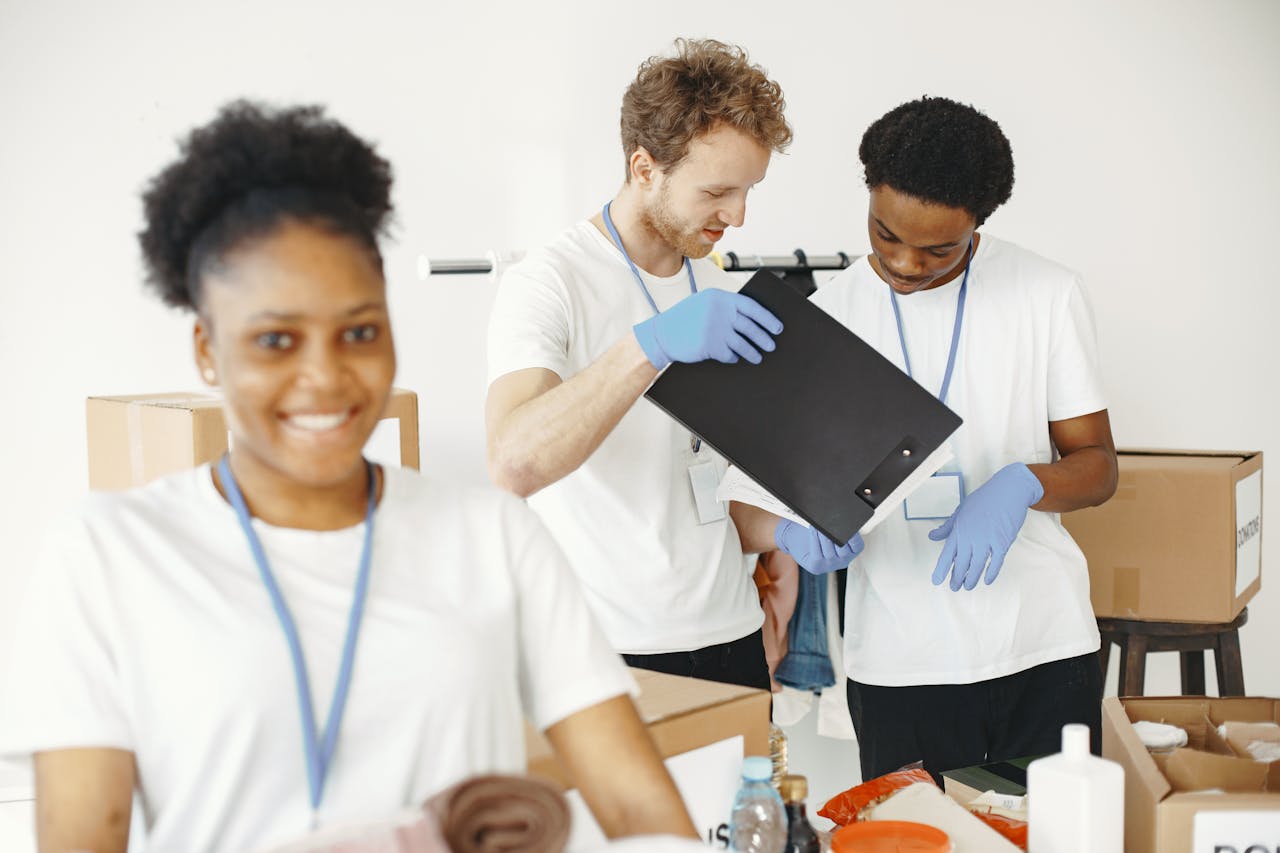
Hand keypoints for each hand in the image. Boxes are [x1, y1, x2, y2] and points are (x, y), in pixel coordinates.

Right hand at [633, 289, 782, 369]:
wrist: (661, 335)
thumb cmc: (683, 320)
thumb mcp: (703, 304)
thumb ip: (724, 307)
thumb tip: (752, 319)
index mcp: (718, 297)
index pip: (750, 306)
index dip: (766, 318)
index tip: (777, 327)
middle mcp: (718, 310)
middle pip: (749, 326)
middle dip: (763, 337)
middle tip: (771, 345)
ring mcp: (714, 328)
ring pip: (742, 343)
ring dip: (752, 351)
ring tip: (758, 357)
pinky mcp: (709, 345)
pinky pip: (729, 354)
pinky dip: (734, 357)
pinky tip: (735, 358)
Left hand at [775, 519, 863, 574]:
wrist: (799, 542)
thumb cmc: (819, 534)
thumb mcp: (832, 529)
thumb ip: (838, 524)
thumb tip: (839, 511)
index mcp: (851, 552)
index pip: (857, 545)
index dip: (854, 537)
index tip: (848, 526)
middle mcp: (842, 561)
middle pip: (843, 550)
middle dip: (836, 535)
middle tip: (830, 523)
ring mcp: (829, 566)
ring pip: (829, 551)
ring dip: (824, 536)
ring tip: (819, 525)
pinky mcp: (816, 567)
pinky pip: (817, 552)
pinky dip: (815, 539)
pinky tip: (813, 530)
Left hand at [929, 462, 1043, 590]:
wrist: (1008, 490)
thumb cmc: (984, 499)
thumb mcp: (961, 510)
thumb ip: (947, 526)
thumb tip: (932, 536)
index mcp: (959, 529)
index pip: (947, 554)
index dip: (941, 570)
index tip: (936, 580)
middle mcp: (971, 536)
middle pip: (961, 564)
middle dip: (956, 578)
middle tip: (954, 587)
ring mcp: (987, 540)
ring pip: (977, 566)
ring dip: (971, 579)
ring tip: (967, 586)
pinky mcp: (1003, 541)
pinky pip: (996, 562)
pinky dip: (991, 573)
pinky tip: (986, 580)